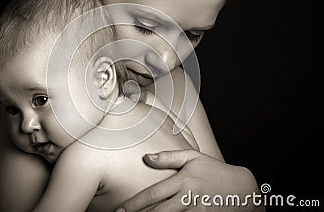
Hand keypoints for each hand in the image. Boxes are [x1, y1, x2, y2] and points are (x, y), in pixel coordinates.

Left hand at [116, 150, 264, 211]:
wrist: (243, 189)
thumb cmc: (214, 170)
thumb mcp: (193, 157)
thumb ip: (168, 157)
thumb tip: (146, 157)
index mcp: (183, 180)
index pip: (153, 194)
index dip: (135, 203)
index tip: (121, 209)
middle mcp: (189, 198)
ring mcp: (197, 211)